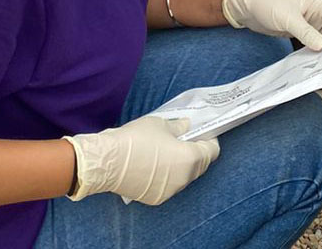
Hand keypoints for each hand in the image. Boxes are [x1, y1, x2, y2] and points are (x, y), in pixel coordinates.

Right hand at [64, 116, 217, 204]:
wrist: (109, 161)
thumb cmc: (137, 138)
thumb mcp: (162, 124)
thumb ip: (180, 127)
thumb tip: (186, 127)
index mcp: (190, 158)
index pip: (212, 151)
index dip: (209, 140)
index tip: (202, 133)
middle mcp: (184, 178)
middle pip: (200, 165)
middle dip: (196, 153)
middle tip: (185, 141)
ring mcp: (171, 190)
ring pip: (184, 177)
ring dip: (181, 166)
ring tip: (168, 153)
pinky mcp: (156, 198)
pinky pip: (169, 185)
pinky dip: (167, 177)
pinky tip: (155, 167)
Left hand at [221, 0, 321, 53]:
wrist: (249, 8)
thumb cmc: (267, 4)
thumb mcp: (287, 18)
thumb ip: (305, 32)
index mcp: (315, 2)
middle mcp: (314, 11)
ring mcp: (308, 21)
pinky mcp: (300, 30)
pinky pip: (314, 40)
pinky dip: (318, 49)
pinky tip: (320, 58)